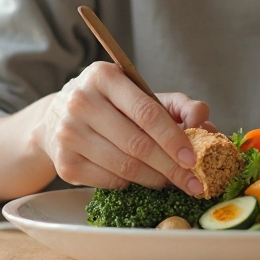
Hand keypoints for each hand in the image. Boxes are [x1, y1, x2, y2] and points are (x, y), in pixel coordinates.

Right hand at [36, 61, 211, 196]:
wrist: (57, 119)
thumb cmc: (111, 105)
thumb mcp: (141, 94)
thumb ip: (177, 104)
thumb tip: (203, 121)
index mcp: (103, 76)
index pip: (146, 113)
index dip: (173, 139)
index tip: (194, 159)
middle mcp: (80, 102)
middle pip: (137, 144)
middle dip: (171, 168)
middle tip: (193, 182)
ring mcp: (69, 134)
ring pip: (125, 167)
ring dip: (155, 179)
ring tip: (171, 181)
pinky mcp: (65, 163)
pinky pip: (110, 181)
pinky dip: (131, 183)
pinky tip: (140, 177)